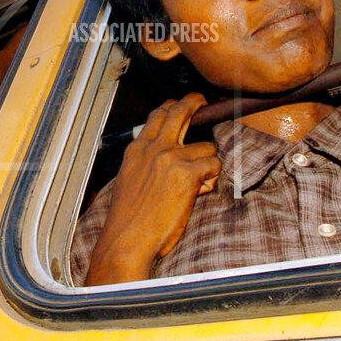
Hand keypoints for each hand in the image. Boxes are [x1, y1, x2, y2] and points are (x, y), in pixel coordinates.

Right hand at [86, 93, 220, 284]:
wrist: (127, 237)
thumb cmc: (128, 218)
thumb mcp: (129, 180)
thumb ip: (147, 164)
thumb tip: (171, 163)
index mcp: (137, 149)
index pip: (157, 115)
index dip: (173, 107)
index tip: (183, 105)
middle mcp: (153, 148)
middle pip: (179, 111)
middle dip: (194, 103)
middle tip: (203, 103)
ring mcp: (170, 158)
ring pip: (206, 147)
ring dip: (208, 163)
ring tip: (200, 182)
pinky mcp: (187, 174)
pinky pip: (213, 166)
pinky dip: (212, 178)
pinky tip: (201, 191)